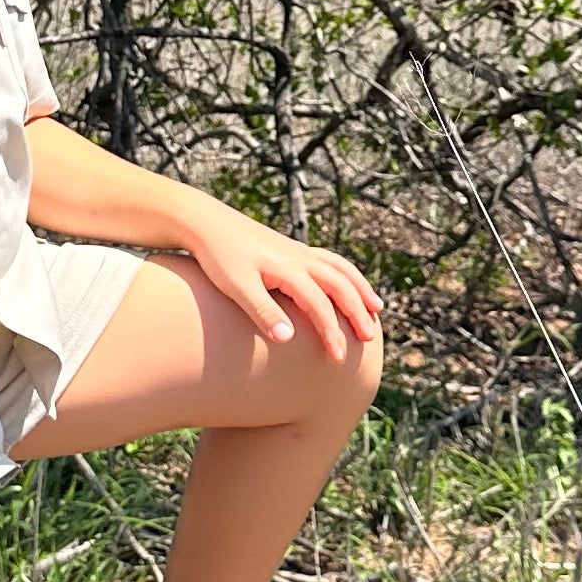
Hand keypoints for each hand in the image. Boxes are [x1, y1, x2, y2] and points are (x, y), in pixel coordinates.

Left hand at [181, 196, 381, 359]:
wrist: (206, 222)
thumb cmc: (218, 257)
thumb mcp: (237, 287)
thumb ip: (263, 312)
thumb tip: (288, 339)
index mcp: (289, 269)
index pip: (320, 305)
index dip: (331, 332)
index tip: (337, 359)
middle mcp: (300, 257)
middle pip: (340, 284)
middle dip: (357, 312)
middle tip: (369, 338)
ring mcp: (297, 250)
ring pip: (340, 268)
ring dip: (360, 288)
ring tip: (376, 309)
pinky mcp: (291, 248)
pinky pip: (329, 260)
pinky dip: (346, 273)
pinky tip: (347, 284)